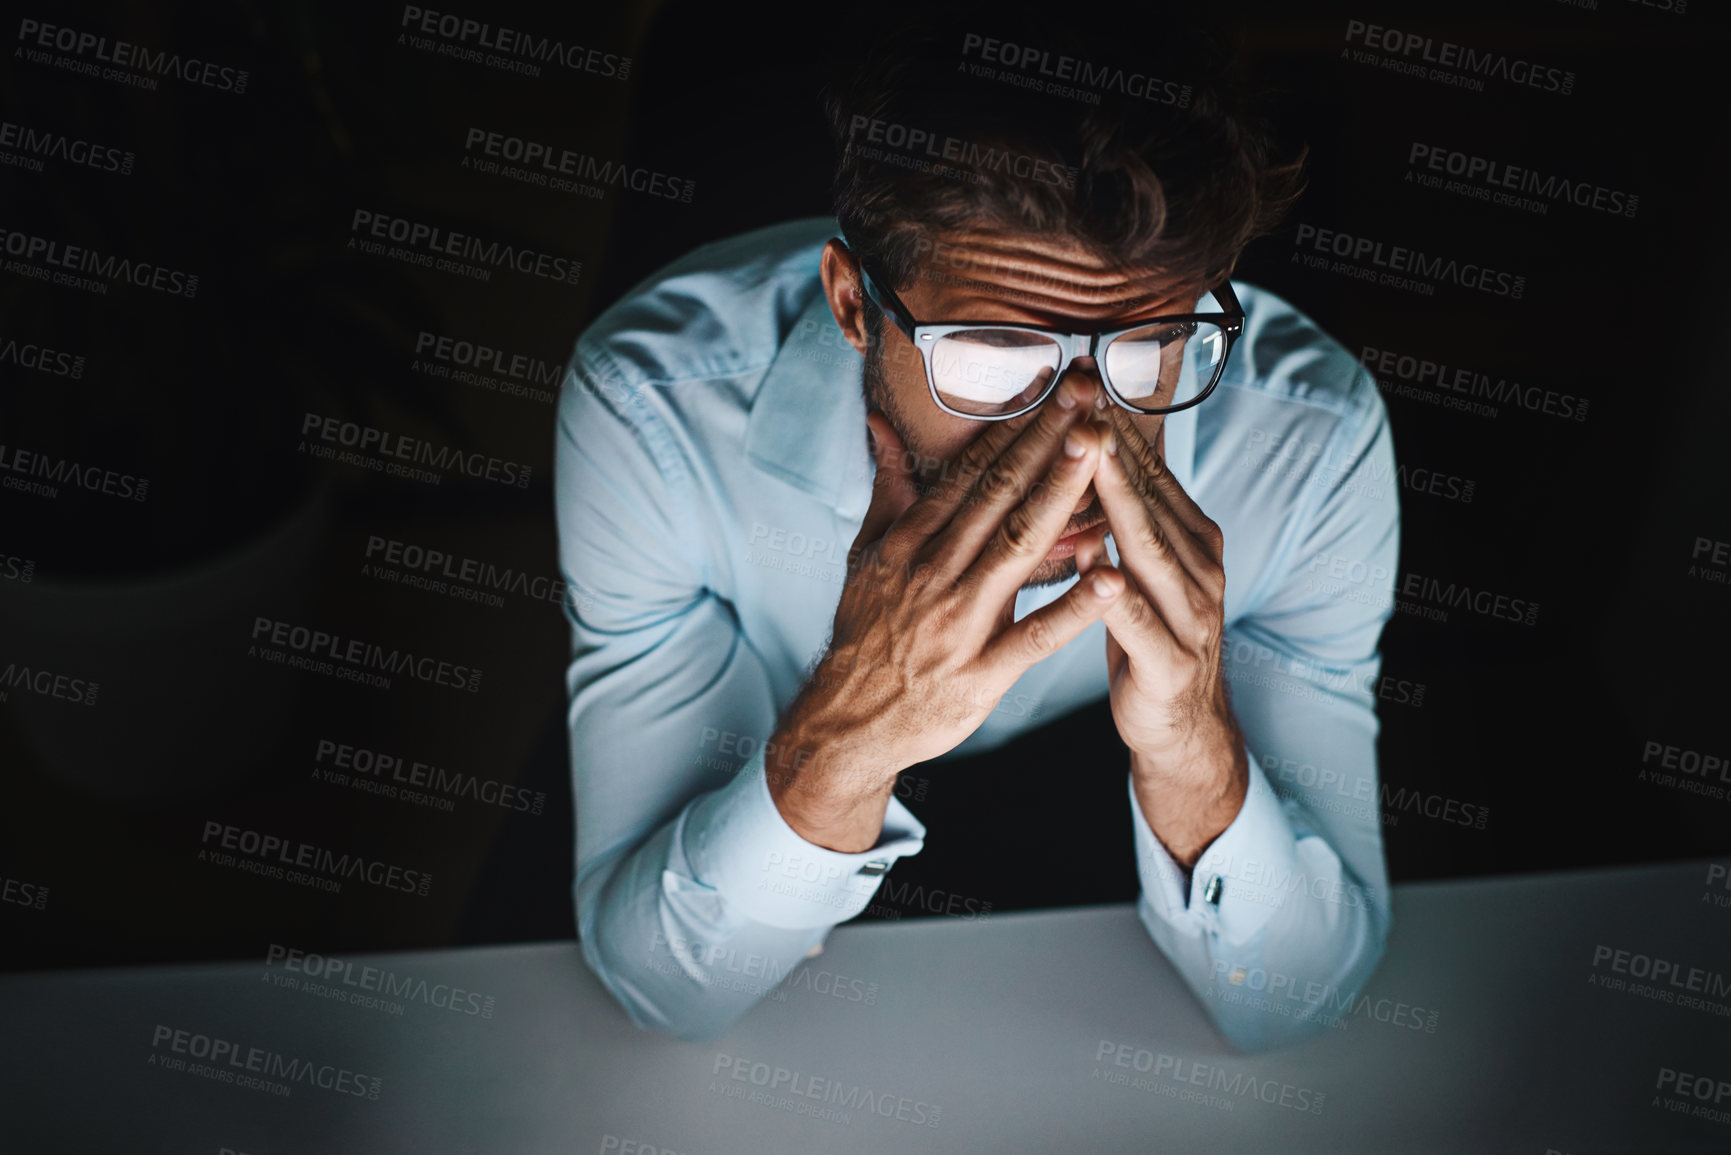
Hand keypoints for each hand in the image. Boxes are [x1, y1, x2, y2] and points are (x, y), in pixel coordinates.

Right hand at [769, 377, 1125, 850]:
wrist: (847, 722)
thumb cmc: (866, 632)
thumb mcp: (864, 553)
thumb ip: (888, 485)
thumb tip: (880, 421)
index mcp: (910, 540)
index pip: (971, 472)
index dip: (1017, 425)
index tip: (1057, 385)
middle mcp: (934, 572)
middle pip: (1000, 494)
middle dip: (1047, 440)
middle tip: (1089, 392)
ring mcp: (959, 622)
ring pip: (1019, 547)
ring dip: (1062, 495)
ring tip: (1101, 451)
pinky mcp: (982, 673)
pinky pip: (1035, 635)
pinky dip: (1073, 606)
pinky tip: (1114, 577)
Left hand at [1074, 410, 1247, 865]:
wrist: (1180, 726)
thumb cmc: (1146, 633)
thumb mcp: (1140, 565)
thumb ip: (1123, 512)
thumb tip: (1094, 444)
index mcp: (1190, 536)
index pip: (1149, 470)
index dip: (1115, 425)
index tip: (1080, 378)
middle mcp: (1199, 565)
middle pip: (1149, 498)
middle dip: (1114, 448)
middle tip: (1083, 398)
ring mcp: (1192, 614)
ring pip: (1149, 549)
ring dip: (1121, 503)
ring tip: (1093, 461)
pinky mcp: (1173, 662)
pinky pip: (1141, 623)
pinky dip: (1118, 595)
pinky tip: (1097, 567)